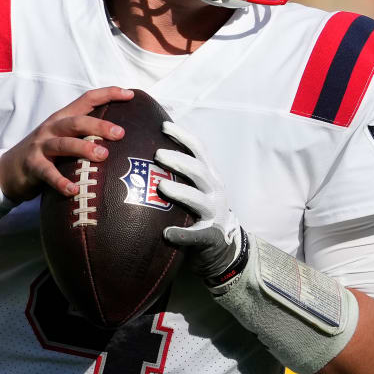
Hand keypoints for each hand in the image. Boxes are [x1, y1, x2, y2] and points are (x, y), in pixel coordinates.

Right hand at [0, 87, 132, 201]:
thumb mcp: (61, 138)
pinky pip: (48, 173)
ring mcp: (40, 146)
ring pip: (64, 144)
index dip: (108, 94)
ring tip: (102, 155)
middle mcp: (51, 128)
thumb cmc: (44, 154)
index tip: (129, 94)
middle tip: (120, 133)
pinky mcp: (32, 166)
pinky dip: (61, 182)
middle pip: (77, 121)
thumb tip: (120, 138)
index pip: (86, 99)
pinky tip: (73, 190)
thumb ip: (83, 135)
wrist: (8, 170)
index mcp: (62, 118)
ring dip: (84, 148)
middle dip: (99, 125)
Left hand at [154, 121, 242, 280]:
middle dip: (179, 161)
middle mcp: (214, 191)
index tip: (163, 126)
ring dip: (181, 192)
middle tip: (157, 154)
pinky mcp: (210, 237)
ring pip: (199, 200)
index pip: (199, 150)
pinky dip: (182, 234)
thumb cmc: (200, 210)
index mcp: (209, 175)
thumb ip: (181, 170)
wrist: (223, 247)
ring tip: (161, 187)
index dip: (183, 136)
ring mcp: (214, 214)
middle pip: (199, 171)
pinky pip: (196, 236)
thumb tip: (151, 146)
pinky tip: (166, 234)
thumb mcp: (197, 186)